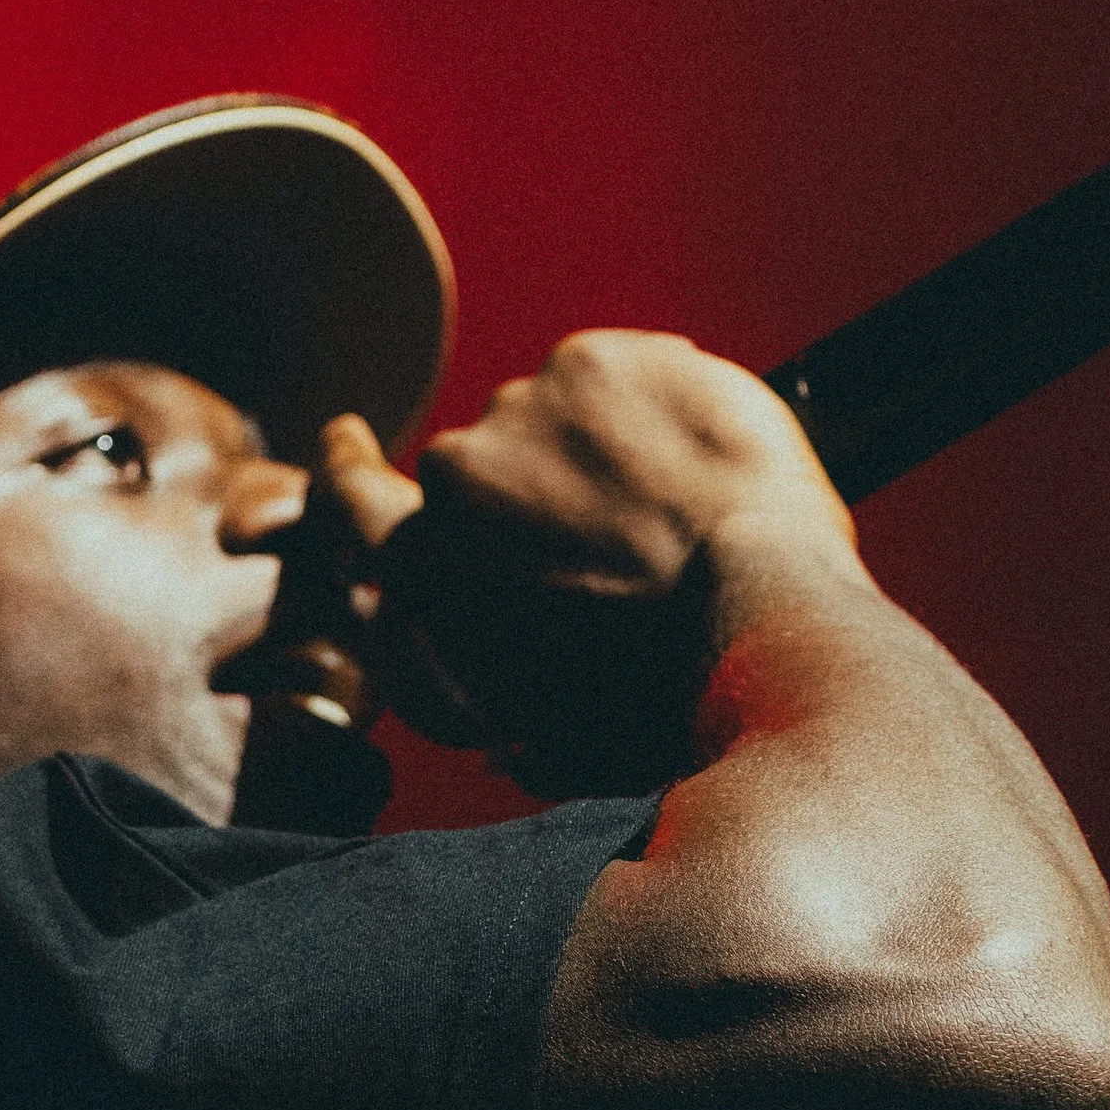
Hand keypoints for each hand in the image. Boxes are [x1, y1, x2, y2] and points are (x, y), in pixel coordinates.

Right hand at [324, 336, 861, 793]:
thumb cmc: (665, 700)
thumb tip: (504, 750)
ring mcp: (524, 406)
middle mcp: (454, 476)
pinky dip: (657, 404)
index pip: (350, 498)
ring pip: (555, 412)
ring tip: (680, 505)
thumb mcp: (560, 742)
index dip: (349, 465)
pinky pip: (621, 373)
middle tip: (620, 533)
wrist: (760, 620)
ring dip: (602, 446)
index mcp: (425, 566)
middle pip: (482, 464)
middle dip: (538, 489)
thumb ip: (512, 727)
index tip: (353, 442)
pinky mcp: (599, 360)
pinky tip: (704, 458)